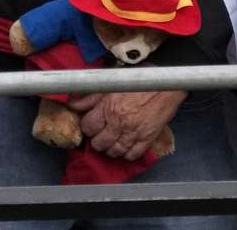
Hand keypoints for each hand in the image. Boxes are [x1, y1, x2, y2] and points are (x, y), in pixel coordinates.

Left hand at [71, 90, 185, 160]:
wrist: (166, 85)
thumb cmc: (139, 81)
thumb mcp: (111, 84)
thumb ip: (90, 96)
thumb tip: (71, 103)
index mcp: (108, 107)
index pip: (88, 127)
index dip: (88, 128)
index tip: (91, 126)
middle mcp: (118, 122)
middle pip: (99, 143)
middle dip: (97, 141)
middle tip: (101, 136)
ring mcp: (133, 132)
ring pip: (114, 152)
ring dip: (111, 149)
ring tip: (112, 142)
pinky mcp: (147, 139)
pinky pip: (132, 155)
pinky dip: (127, 154)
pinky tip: (126, 147)